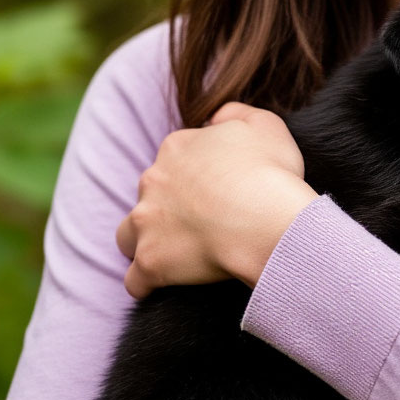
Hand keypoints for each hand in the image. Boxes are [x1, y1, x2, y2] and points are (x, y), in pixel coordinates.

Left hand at [116, 102, 318, 298]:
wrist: (265, 218)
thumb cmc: (270, 171)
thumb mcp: (264, 124)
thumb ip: (235, 114)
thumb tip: (215, 118)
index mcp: (177, 147)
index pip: (176, 158)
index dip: (197, 174)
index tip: (220, 189)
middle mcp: (153, 179)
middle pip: (151, 193)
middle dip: (170, 205)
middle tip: (205, 220)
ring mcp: (146, 222)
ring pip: (128, 233)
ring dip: (145, 240)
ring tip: (175, 252)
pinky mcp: (150, 261)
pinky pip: (135, 280)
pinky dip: (146, 283)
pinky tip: (166, 285)